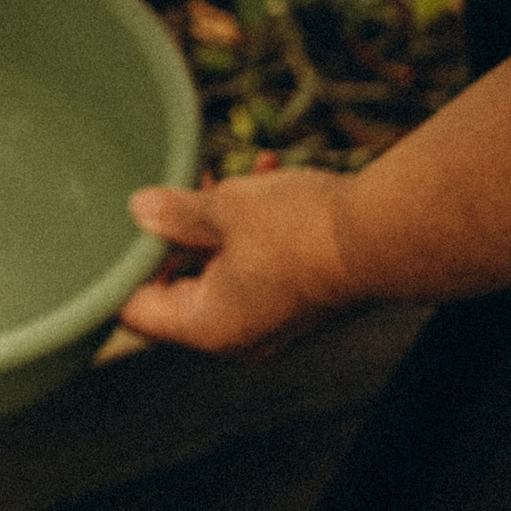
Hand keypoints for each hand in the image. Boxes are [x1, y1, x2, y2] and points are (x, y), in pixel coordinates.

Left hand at [118, 171, 361, 356]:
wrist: (390, 236)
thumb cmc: (302, 229)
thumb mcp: (225, 209)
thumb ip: (175, 214)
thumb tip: (138, 211)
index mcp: (209, 328)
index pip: (136, 310)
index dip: (123, 264)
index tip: (121, 224)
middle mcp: (238, 336)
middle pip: (179, 287)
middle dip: (178, 232)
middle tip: (180, 190)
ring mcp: (272, 321)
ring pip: (223, 267)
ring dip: (220, 221)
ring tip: (230, 177)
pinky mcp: (300, 301)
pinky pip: (259, 265)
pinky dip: (255, 227)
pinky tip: (267, 174)